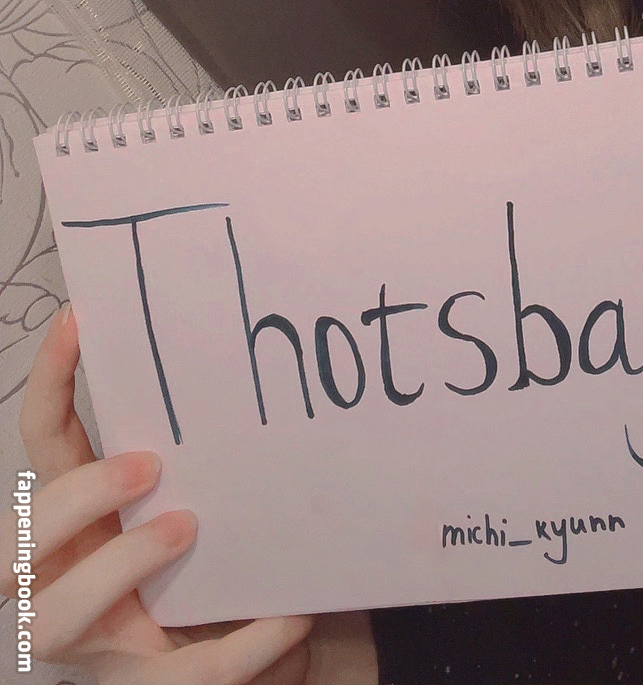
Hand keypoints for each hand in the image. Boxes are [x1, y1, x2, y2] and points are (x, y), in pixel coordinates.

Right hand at [1, 303, 314, 682]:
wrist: (260, 652)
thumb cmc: (221, 557)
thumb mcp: (203, 494)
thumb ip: (204, 448)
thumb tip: (246, 349)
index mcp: (78, 521)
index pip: (44, 443)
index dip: (50, 382)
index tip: (82, 318)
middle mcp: (67, 581)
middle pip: (17, 544)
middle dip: (72, 498)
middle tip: (148, 463)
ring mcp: (101, 644)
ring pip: (59, 616)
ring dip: (119, 565)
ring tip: (187, 528)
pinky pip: (189, 676)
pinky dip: (244, 646)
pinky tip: (291, 617)